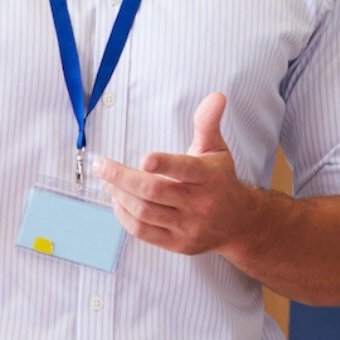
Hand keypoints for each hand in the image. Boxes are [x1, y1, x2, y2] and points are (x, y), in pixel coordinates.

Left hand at [96, 92, 258, 256]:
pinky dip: (125, 216)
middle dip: (121, 178)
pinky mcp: (178, 244)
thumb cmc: (220, 179)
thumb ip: (208, 123)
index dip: (164, 164)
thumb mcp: (217, 148)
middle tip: (101, 165)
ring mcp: (188, 227)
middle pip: (153, 192)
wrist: (238, 223)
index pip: (185, 170)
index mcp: (209, 177)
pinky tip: (117, 200)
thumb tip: (216, 95)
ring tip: (107, 180)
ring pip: (145, 213)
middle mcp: (200, 204)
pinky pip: (144, 232)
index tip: (144, 158)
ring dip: (119, 195)